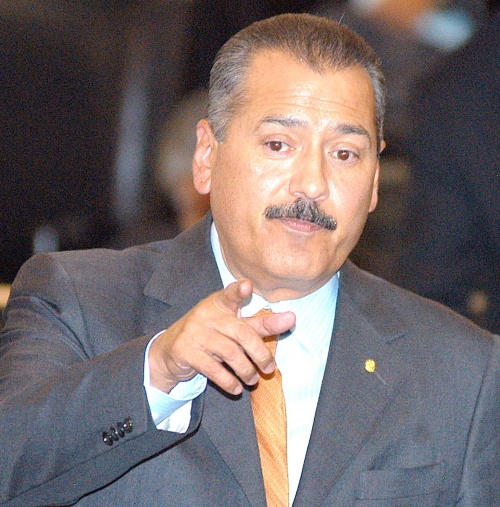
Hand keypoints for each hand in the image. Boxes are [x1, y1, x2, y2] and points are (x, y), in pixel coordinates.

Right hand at [148, 279, 295, 394]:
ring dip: (246, 371)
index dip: (239, 291)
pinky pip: (213, 369)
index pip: (230, 294)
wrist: (169, 350)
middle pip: (241, 332)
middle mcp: (207, 315)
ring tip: (253, 380)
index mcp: (219, 304)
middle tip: (270, 368)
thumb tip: (291, 318)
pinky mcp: (185, 351)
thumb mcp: (231, 325)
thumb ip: (259, 323)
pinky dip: (229, 381)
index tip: (247, 286)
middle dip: (260, 353)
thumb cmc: (210, 335)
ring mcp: (194, 332)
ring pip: (230, 353)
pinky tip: (237, 387)